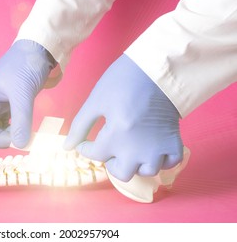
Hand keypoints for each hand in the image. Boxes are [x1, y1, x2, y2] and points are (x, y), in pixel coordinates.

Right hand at [0, 40, 55, 147]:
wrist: (39, 49)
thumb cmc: (25, 64)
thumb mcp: (23, 92)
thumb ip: (21, 119)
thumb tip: (21, 145)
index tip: (17, 141)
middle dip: (2, 139)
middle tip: (22, 140)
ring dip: (10, 136)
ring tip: (26, 134)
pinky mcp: (11, 104)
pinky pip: (9, 123)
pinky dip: (17, 129)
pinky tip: (27, 129)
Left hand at [64, 54, 182, 181]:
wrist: (157, 68)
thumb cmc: (123, 80)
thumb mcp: (96, 101)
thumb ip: (80, 126)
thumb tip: (67, 147)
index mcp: (116, 135)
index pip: (95, 154)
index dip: (86, 149)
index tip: (85, 143)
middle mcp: (137, 148)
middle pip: (121, 173)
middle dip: (110, 163)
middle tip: (109, 149)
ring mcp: (158, 147)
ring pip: (146, 171)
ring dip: (135, 164)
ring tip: (130, 150)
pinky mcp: (174, 141)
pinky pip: (170, 163)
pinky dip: (160, 161)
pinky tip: (151, 150)